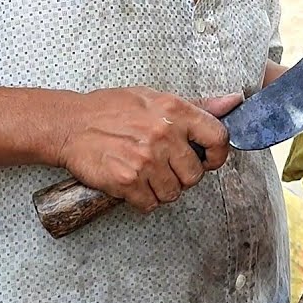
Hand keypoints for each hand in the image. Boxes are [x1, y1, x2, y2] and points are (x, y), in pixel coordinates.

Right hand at [54, 87, 239, 212]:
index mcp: (175, 111)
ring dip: (161, 189)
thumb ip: (196, 105)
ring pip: (173, 193)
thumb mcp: (155, 98)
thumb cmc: (111, 109)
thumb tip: (233, 102)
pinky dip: (142, 200)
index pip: (218, 138)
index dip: (217, 155)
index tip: (208, 159)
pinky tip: (132, 183)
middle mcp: (163, 135)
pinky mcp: (127, 181)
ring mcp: (146, 159)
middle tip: (165, 166)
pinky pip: (150, 204)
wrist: (69, 124)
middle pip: (195, 174)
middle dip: (183, 176)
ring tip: (145, 173)